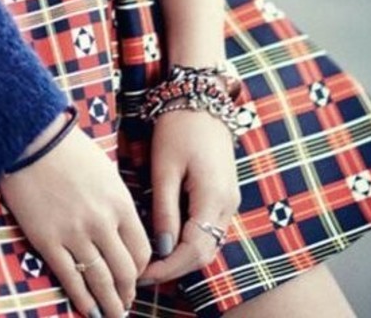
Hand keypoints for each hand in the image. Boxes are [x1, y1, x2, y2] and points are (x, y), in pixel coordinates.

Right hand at [0, 113, 151, 317]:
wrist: (30, 137)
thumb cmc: (67, 148)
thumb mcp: (105, 171)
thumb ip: (115, 201)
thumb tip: (121, 227)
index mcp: (119, 202)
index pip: (141, 250)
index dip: (140, 270)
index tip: (135, 277)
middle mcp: (102, 222)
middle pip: (125, 272)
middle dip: (127, 293)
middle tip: (125, 302)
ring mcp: (74, 233)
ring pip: (100, 281)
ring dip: (110, 303)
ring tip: (112, 314)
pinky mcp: (47, 240)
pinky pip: (70, 278)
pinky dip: (82, 299)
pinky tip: (88, 310)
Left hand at [137, 110, 240, 287]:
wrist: (201, 96)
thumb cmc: (178, 127)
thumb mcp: (164, 168)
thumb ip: (164, 210)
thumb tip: (161, 250)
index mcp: (213, 199)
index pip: (193, 251)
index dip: (167, 268)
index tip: (141, 274)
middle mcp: (228, 205)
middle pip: (204, 253)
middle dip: (174, 268)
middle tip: (142, 272)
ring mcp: (229, 200)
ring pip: (209, 244)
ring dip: (182, 256)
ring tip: (151, 259)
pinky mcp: (224, 194)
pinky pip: (210, 229)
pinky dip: (191, 240)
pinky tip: (167, 239)